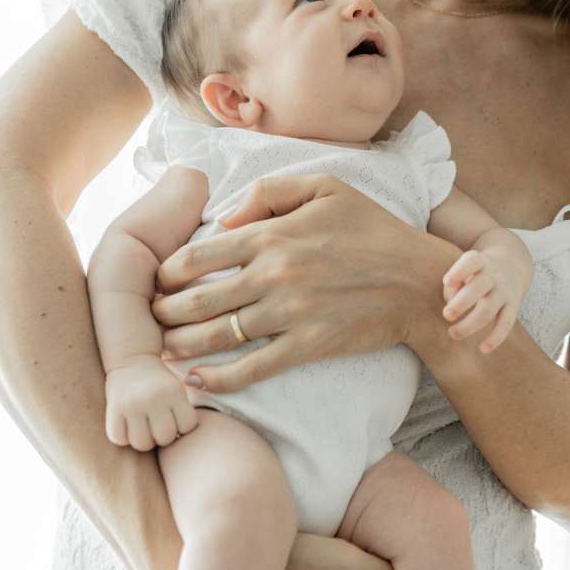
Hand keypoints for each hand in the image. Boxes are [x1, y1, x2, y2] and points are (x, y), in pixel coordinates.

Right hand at [105, 359, 199, 449]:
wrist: (132, 360)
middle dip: (162, 436)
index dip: (182, 427)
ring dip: (143, 440)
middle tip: (157, 425)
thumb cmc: (159, 383)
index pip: (188, 427)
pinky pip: (119, 439)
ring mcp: (133, 404)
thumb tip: (182, 443)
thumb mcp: (177, 390)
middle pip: (165, 438)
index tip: (175, 419)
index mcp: (174, 392)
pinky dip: (123, 437)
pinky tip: (127, 426)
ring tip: (143, 428)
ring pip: (142, 444)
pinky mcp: (114, 408)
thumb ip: (183, 413)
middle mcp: (154, 398)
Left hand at [149, 172, 441, 393]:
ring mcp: (289, 313)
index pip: (198, 255)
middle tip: (150, 321)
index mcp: (273, 235)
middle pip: (197, 300)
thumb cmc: (374, 229)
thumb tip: (224, 219)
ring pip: (217, 335)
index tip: (157, 283)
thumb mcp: (326, 187)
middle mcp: (273, 274)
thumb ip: (269, 192)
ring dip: (181, 346)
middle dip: (164, 313)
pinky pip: (252, 368)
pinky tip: (197, 382)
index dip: (166, 273)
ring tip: (162, 351)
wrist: (419, 282)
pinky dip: (219, 380)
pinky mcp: (307, 345)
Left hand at [441, 246, 526, 354]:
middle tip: (446, 315)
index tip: (446, 282)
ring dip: (470, 324)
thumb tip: (451, 303)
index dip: (459, 271)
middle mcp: (493, 275)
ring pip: (489, 309)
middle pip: (479, 288)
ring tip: (452, 334)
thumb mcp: (465, 268)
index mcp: (479, 261)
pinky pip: (506, 323)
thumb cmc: (475, 271)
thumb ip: (454, 284)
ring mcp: (504, 291)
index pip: (471, 262)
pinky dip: (496, 337)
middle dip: (462, 303)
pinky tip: (483, 349)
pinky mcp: (513, 306)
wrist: (512, 264)